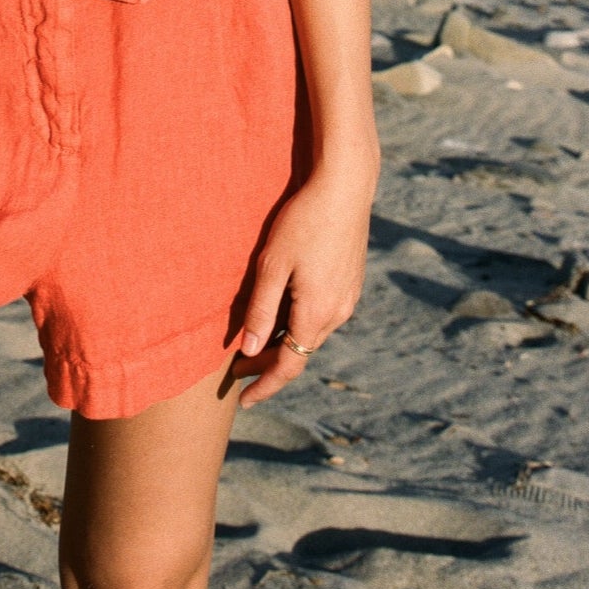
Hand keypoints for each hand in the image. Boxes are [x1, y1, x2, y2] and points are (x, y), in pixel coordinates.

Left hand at [228, 162, 374, 407]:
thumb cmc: (303, 221)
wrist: (345, 188)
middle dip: (269, 365)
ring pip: (312, 334)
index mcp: (317, 312)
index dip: (265, 385)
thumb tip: (250, 349)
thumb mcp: (273, 265)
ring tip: (255, 342)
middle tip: (237, 368)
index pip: (289, 365)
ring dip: (285, 343)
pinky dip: (300, 324)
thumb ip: (262, 310)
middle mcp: (338, 312)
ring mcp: (348, 298)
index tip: (243, 400)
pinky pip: (323, 315)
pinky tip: (283, 313)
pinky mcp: (351, 283)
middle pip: (300, 352)